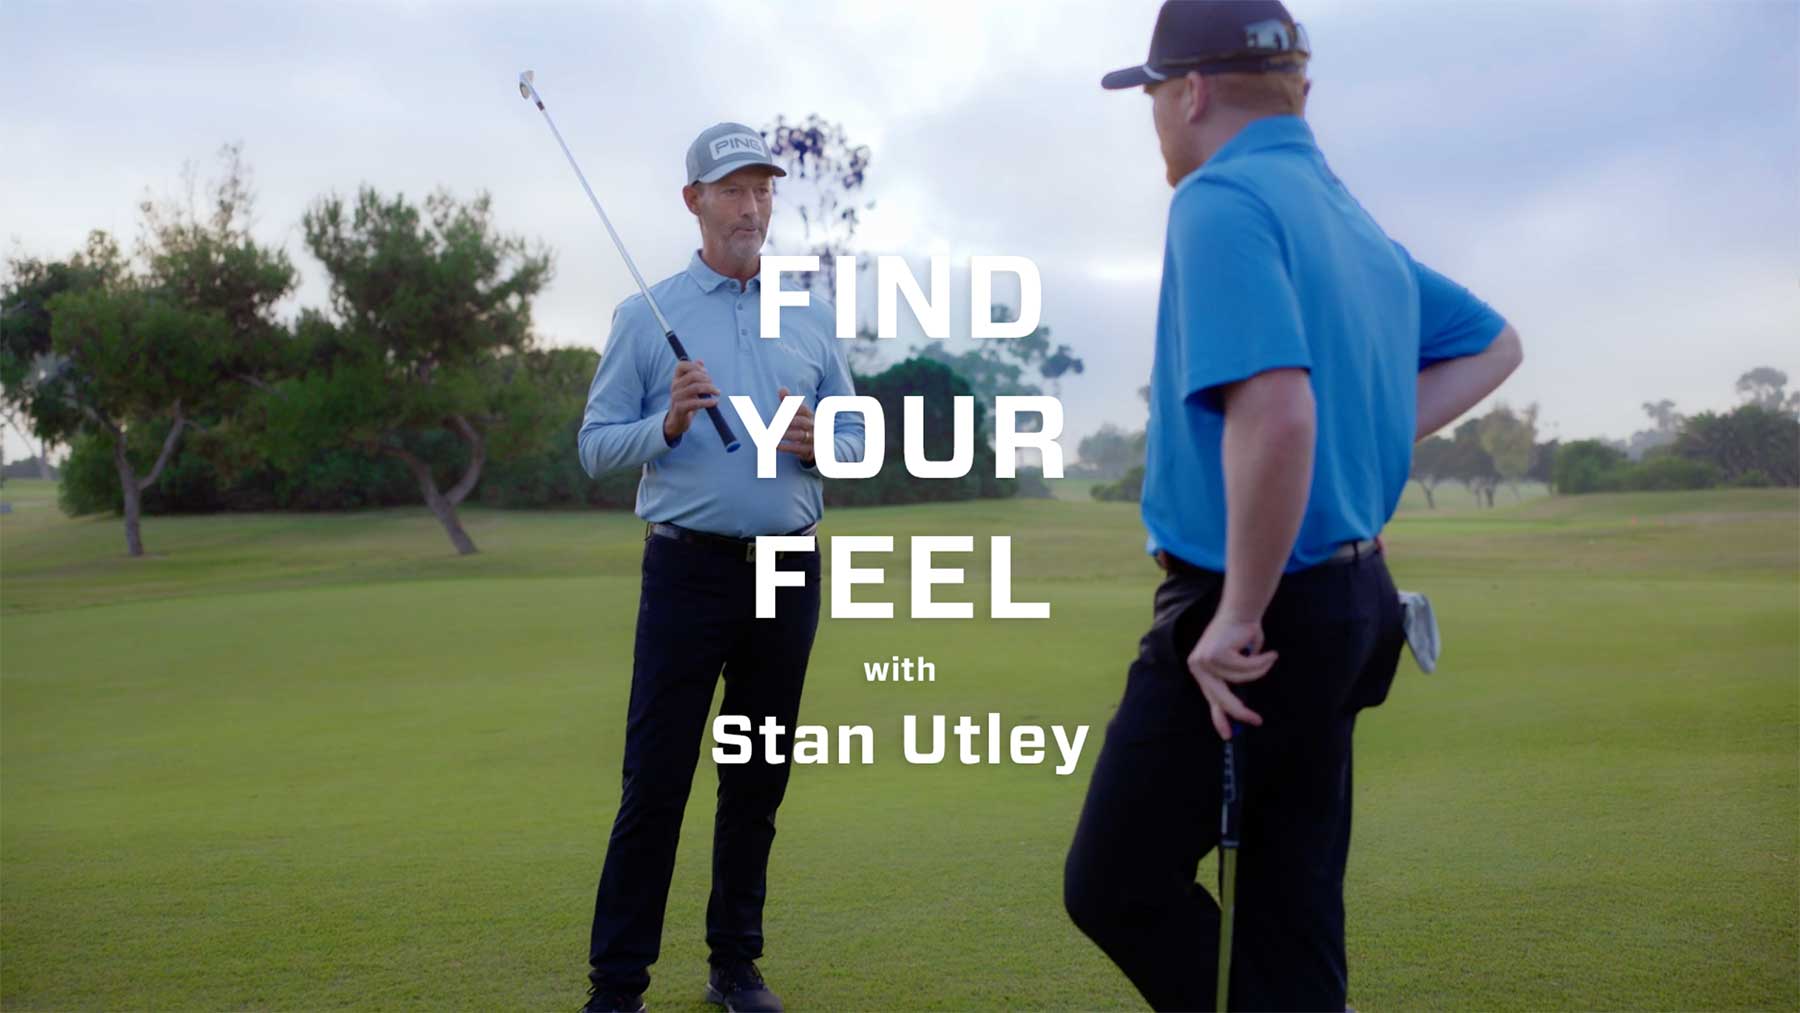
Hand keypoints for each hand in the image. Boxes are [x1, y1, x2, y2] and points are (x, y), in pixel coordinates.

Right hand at [663, 359, 718, 443]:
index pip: (681, 365)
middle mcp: (674, 386)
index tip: (706, 372)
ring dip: (710, 389)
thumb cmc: (687, 401)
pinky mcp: (680, 408)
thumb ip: (695, 374)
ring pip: (695, 388)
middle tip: (714, 386)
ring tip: (717, 392)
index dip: (695, 366)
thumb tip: (700, 361)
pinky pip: (695, 403)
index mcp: (676, 379)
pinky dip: (707, 402)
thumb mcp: (690, 387)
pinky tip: (715, 402)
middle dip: (707, 379)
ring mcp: (676, 397)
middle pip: (692, 376)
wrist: (677, 421)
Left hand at [774, 386, 814, 464]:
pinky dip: (787, 447)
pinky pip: (798, 448)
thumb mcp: (799, 414)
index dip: (793, 408)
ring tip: (772, 435)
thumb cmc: (805, 427)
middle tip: (774, 423)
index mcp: (810, 415)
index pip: (803, 409)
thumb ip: (789, 402)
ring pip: (800, 436)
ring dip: (786, 435)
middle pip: (802, 422)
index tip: (781, 408)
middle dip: (788, 422)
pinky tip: (776, 446)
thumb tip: (781, 389)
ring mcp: (813, 439)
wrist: (820, 445)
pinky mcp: (809, 450)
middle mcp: (813, 426)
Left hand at [1186, 611, 1274, 739]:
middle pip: (1221, 698)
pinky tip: (1269, 653)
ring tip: (1269, 658)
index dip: (1220, 718)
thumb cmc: (1241, 636)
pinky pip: (1246, 668)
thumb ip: (1233, 683)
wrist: (1241, 611)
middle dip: (1239, 711)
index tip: (1227, 735)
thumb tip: (1239, 711)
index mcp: (1201, 670)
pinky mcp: (1216, 654)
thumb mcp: (1235, 664)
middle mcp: (1198, 666)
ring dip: (1259, 670)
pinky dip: (1262, 661)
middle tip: (1256, 720)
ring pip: (1240, 679)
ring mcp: (1205, 660)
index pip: (1211, 699)